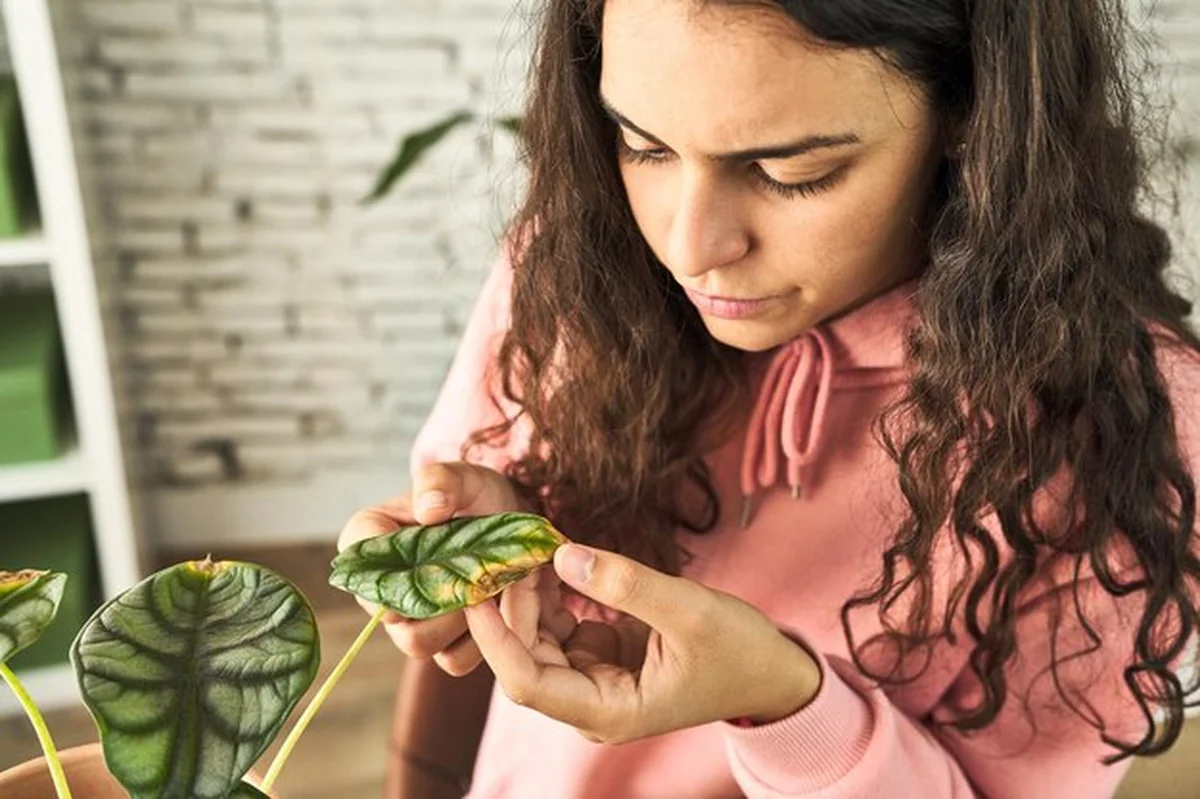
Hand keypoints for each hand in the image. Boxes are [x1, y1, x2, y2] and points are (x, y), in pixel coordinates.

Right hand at [337, 461, 569, 675]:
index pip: (358, 565)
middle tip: (473, 571)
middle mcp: (380, 588)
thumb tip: (428, 509)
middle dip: (438, 597)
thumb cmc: (478, 497)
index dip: (391, 571)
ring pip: (420, 644)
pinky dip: (480, 638)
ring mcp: (409, 622)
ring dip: (460, 618)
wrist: (514, 526)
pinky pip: (453, 659)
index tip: (430, 558)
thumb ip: (442, 482)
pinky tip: (496, 606)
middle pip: (390, 618)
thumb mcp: (465, 477)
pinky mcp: (444, 645)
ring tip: (488, 584)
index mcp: (368, 540)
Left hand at [464, 544, 822, 743]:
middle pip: (525, 658)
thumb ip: (625, 583)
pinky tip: (549, 560)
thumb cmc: (738, 651)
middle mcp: (592, 703)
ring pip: (538, 641)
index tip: (476, 590)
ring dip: (528, 598)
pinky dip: (551, 595)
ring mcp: (595, 680)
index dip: (495, 637)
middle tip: (504, 551)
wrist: (772, 672)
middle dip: (509, 608)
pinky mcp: (603, 656)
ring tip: (525, 549)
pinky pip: (561, 626)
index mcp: (608, 710)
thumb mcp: (688, 610)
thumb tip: (561, 553)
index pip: (526, 681)